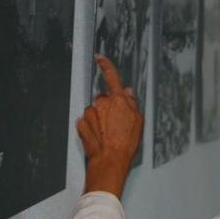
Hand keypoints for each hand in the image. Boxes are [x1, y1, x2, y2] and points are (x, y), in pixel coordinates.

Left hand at [76, 55, 142, 196]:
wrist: (110, 160)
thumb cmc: (126, 143)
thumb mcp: (138, 121)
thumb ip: (131, 103)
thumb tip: (127, 92)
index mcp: (116, 100)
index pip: (111, 77)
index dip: (106, 65)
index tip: (100, 58)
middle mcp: (101, 103)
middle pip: (104, 99)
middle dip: (108, 107)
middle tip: (116, 124)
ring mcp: (89, 114)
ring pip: (95, 111)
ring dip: (100, 119)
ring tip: (108, 134)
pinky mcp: (81, 124)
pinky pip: (86, 122)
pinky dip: (92, 127)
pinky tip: (100, 137)